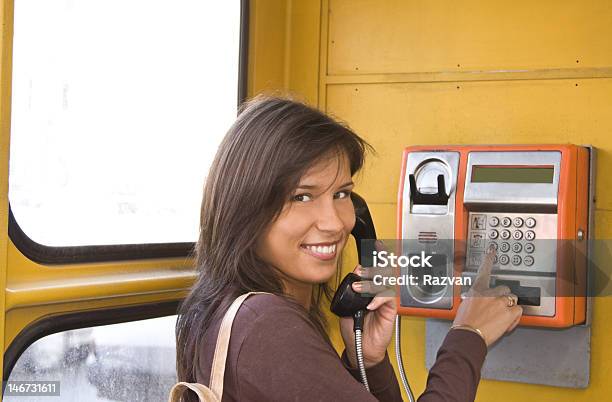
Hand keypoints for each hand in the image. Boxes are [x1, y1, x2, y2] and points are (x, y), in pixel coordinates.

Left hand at [339, 241, 395, 367]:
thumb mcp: (346, 306)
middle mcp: (378, 292)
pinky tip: (370, 305)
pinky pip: (389, 298)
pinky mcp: (390, 311)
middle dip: (373, 267)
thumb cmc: (354, 328)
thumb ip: (350, 292)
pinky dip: (379, 299)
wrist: (360, 348)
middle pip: (383, 271)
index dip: (376, 256)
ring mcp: (385, 301)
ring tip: (359, 288)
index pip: (374, 269)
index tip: (374, 246)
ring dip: (372, 283)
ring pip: (386, 282)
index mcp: (369, 288)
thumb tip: (352, 277)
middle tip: (361, 270)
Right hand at [452, 247, 522, 346]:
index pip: (484, 270)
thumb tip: (478, 302)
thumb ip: (474, 300)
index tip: (492, 251)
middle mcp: (489, 293)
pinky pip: (518, 311)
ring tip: (500, 318)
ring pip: (512, 300)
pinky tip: (506, 323)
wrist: (467, 335)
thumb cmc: (463, 324)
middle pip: (504, 289)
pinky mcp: (509, 313)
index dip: (489, 259)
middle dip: (503, 297)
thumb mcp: (464, 306)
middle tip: (498, 308)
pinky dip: (514, 317)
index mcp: (477, 290)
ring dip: (509, 308)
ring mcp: (500, 302)